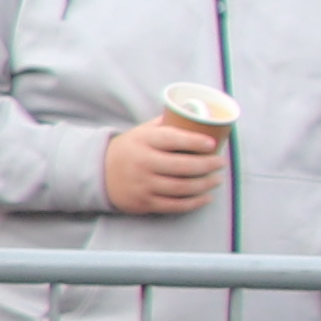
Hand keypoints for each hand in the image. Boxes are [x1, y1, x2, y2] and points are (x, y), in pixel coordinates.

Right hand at [102, 115, 227, 216]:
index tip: (212, 143)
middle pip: (183, 166)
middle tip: (220, 163)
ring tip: (217, 179)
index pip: (173, 139)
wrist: (100, 172)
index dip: (195, 141)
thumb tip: (199, 115)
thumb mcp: (143, 132)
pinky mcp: (144, 202)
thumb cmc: (131, 149)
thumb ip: (168, 124)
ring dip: (206, 184)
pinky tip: (206, 197)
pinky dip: (195, 202)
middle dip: (208, 165)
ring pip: (182, 187)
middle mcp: (142, 163)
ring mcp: (142, 184)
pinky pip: (175, 205)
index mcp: (144, 141)